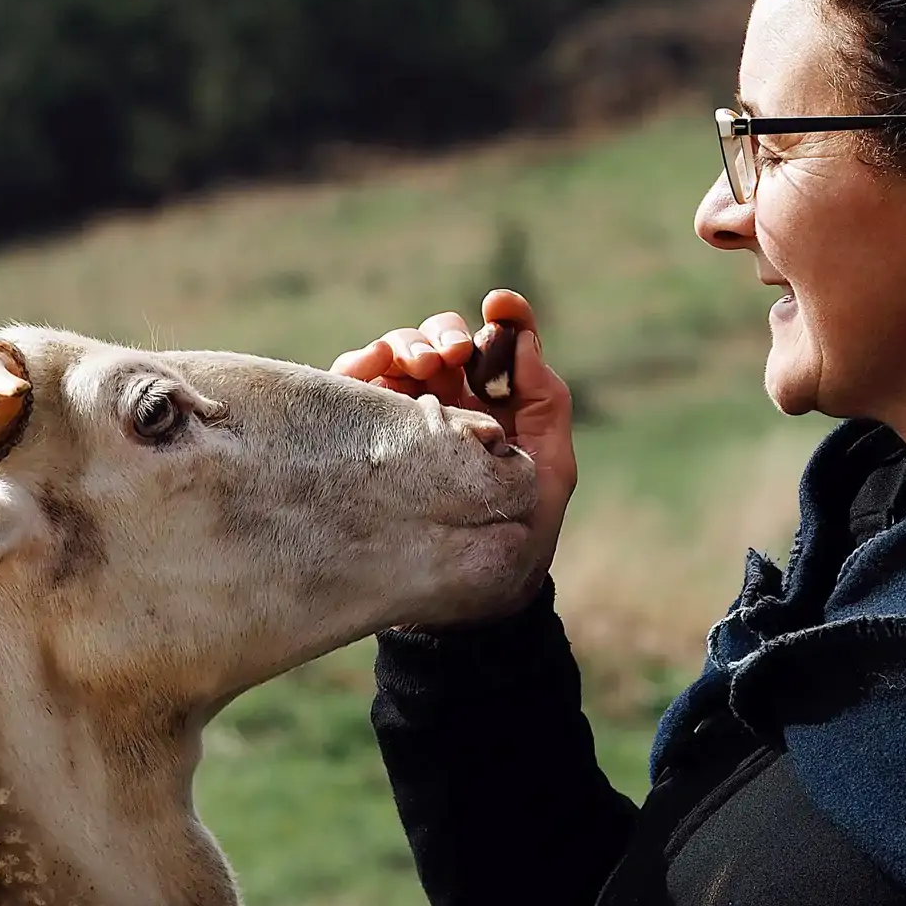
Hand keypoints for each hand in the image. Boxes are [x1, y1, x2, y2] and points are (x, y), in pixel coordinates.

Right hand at [332, 288, 576, 610]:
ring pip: (400, 354)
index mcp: (498, 405)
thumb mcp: (548, 471)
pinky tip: (377, 368)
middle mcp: (451, 403)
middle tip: (451, 355)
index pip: (499, 345)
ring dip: (408, 345)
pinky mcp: (367, 432)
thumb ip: (547, 403)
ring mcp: (406, 416)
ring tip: (420, 365)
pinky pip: (357, 382)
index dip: (504, 316)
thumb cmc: (516, 535)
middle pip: (443, 342)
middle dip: (445, 334)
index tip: (499, 306)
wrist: (466, 599)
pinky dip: (365, 361)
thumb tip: (525, 340)